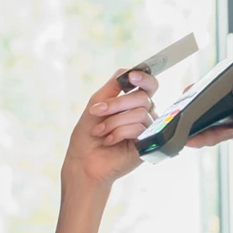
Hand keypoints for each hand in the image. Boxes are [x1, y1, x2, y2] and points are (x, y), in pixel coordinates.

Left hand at [63, 69, 159, 187]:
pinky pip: (139, 129)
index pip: (149, 86)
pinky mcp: (147, 147)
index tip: (132, 77)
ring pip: (140, 113)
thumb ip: (114, 86)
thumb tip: (130, 70)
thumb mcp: (97, 103)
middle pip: (143, 97)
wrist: (83, 162)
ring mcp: (147, 132)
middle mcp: (144, 117)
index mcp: (134, 105)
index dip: (144, 78)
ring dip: (114, 121)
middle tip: (96, 112)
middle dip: (116, 104)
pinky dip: (119, 132)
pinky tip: (109, 141)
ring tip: (100, 132)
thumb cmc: (88, 134)